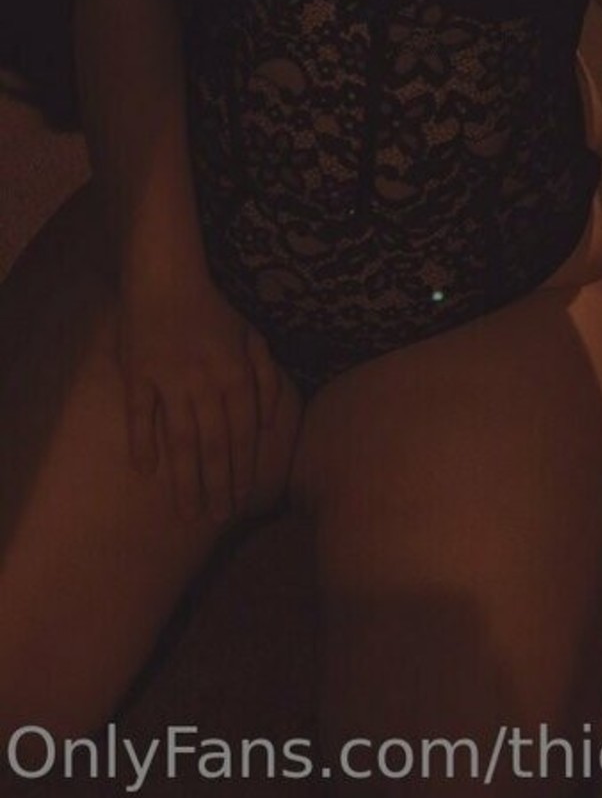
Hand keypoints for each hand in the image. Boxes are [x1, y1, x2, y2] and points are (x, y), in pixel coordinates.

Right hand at [116, 266, 283, 523]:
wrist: (166, 277)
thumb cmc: (212, 309)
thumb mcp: (251, 336)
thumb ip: (264, 376)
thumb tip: (267, 420)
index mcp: (236, 374)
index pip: (242, 434)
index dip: (242, 471)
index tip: (241, 502)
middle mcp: (206, 382)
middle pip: (214, 445)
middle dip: (217, 486)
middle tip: (215, 520)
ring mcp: (169, 380)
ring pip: (181, 440)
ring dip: (185, 479)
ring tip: (186, 513)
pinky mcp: (138, 375)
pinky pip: (140, 416)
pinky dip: (143, 443)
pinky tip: (146, 471)